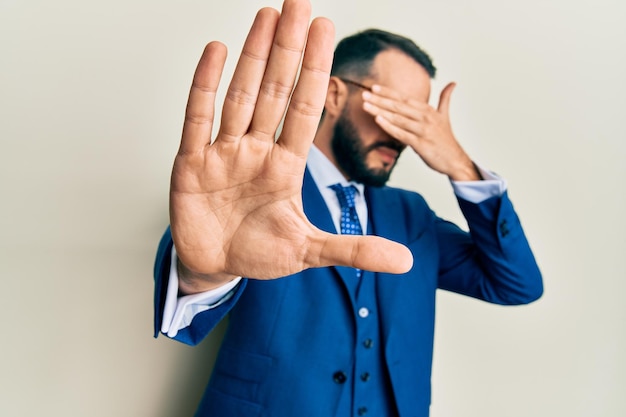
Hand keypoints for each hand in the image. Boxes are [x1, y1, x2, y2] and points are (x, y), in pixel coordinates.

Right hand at [170, 0, 412, 292]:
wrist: (214, 266)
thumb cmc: (258, 253)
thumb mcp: (309, 251)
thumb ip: (354, 250)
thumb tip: (405, 261)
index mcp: (285, 166)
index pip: (306, 108)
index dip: (316, 70)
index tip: (326, 30)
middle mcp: (256, 151)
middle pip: (276, 91)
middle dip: (289, 48)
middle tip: (299, 4)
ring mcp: (223, 153)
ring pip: (241, 95)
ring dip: (254, 56)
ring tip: (268, 16)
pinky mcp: (191, 164)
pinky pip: (198, 118)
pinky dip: (205, 84)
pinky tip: (217, 51)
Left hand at [362, 82, 479, 180]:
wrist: (455, 159)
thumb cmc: (445, 139)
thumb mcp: (445, 116)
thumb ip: (445, 99)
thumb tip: (452, 83)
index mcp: (428, 110)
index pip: (404, 98)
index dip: (389, 92)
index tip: (374, 87)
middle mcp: (425, 118)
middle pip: (398, 106)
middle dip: (380, 99)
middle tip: (364, 93)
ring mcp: (423, 130)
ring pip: (398, 118)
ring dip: (380, 111)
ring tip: (366, 105)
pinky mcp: (420, 144)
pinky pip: (401, 134)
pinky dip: (389, 126)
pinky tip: (378, 120)